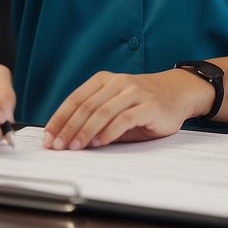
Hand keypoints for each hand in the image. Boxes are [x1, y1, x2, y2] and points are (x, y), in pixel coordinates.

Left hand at [42, 69, 210, 150]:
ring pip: (103, 112)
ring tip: (75, 146)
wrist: (179, 92)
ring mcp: (134, 92)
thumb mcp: (116, 105)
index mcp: (105, 80)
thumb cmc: (144, 103)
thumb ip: (96, 117)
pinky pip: (124, 119)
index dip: (59, 118)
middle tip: (58, 145)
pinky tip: (99, 142)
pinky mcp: (149, 106)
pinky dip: (109, 132)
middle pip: (86, 106)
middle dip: (68, 128)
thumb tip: (68, 138)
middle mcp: (118, 83)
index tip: (49, 136)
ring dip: (85, 131)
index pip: (76, 99)